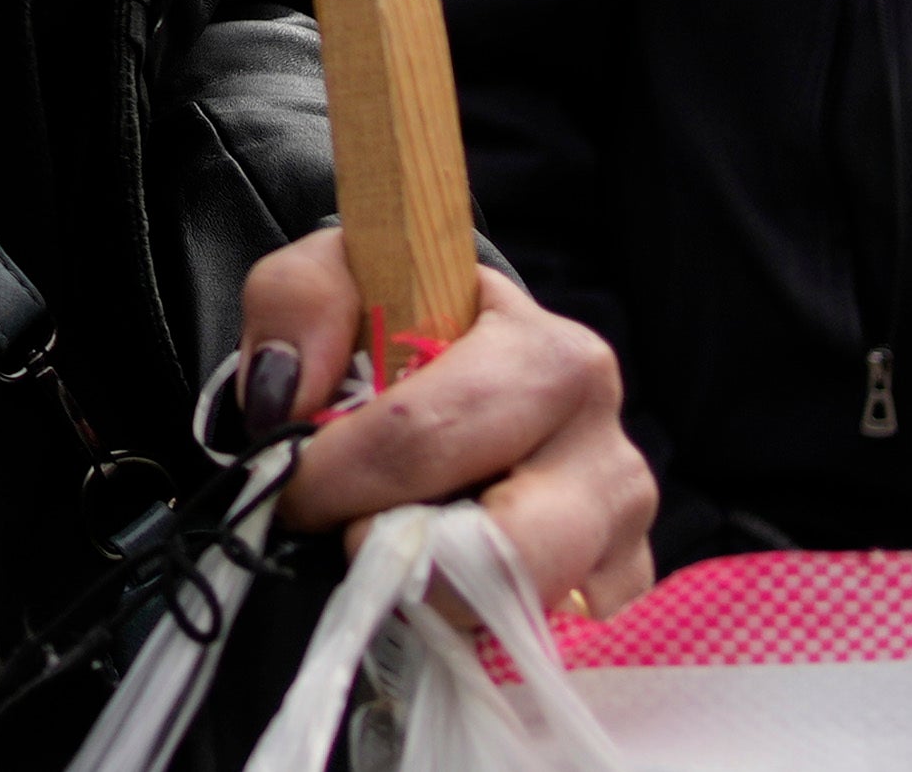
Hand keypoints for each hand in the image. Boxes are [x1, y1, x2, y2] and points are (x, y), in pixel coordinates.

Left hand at [228, 228, 657, 619]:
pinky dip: (478, 625)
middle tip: (345, 535)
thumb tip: (292, 398)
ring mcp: (619, 533)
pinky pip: (543, 639)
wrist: (462, 360)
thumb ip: (299, 303)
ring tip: (393, 552)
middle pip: (498, 543)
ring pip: (523, 604)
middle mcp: (605, 448)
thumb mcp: (340, 273)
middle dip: (399, 554)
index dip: (340, 475)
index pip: (426, 438)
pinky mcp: (616, 591)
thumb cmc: (404, 317)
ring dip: (436, 596)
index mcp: (549, 358)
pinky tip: (443, 580)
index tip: (292, 489)